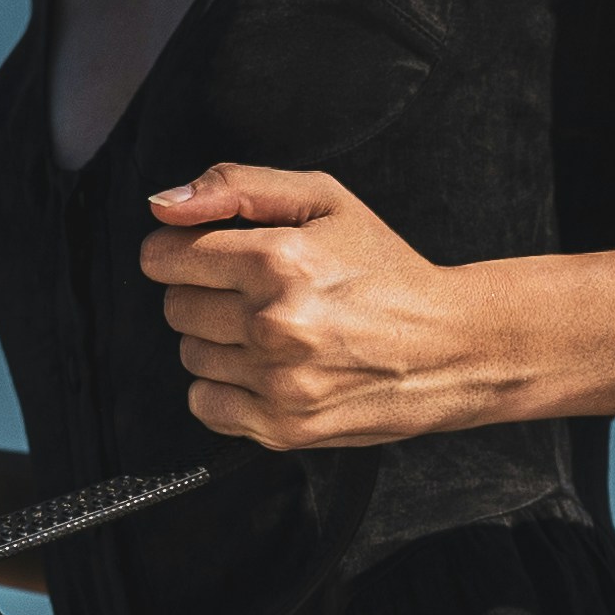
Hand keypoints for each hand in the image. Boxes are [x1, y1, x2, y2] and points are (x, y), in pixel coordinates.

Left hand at [139, 165, 499, 444]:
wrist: (451, 347)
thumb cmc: (387, 271)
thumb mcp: (323, 200)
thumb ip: (235, 187)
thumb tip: (163, 205)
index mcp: (279, 259)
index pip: (164, 256)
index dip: (181, 251)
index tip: (207, 255)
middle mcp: (275, 323)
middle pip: (174, 307)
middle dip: (205, 294)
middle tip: (257, 293)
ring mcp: (278, 381)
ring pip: (189, 355)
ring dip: (218, 341)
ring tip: (273, 331)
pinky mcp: (283, 427)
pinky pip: (205, 405)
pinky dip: (226, 389)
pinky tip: (268, 369)